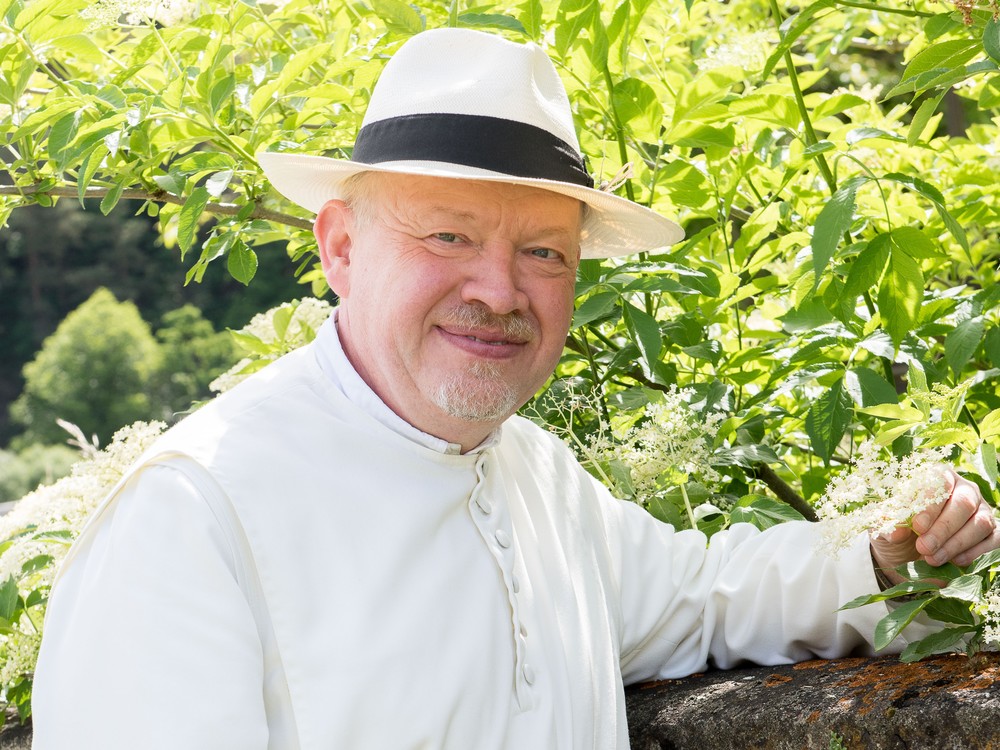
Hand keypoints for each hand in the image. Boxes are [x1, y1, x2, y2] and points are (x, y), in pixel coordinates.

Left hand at [870, 469, 998, 586]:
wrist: (908, 556)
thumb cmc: (898, 532)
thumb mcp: (883, 527)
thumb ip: (887, 524)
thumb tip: (899, 530)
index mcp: (936, 477)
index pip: (939, 481)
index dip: (930, 504)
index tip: (918, 526)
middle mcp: (963, 489)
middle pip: (964, 503)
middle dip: (944, 528)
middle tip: (924, 547)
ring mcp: (981, 511)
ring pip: (981, 522)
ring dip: (957, 543)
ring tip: (933, 558)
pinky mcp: (993, 532)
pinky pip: (995, 540)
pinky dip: (976, 553)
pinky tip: (955, 561)